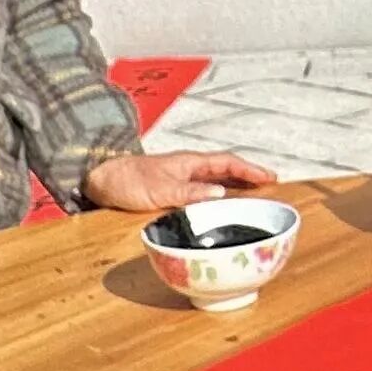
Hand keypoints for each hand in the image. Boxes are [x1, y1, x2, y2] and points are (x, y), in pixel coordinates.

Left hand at [78, 150, 276, 217]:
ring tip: (253, 198)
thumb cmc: (128, 181)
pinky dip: (217, 196)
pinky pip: (202, 190)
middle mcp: (188, 168)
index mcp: (190, 162)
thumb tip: (221, 194)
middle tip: (270, 188)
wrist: (100, 179)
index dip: (250, 170)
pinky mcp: (171, 189)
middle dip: (249, 177)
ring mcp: (180, 177)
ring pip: (215, 180)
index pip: (228, 162)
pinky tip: (219, 208)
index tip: (271, 177)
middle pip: (226, 170)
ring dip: (235, 187)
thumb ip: (190, 192)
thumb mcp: (161, 189)